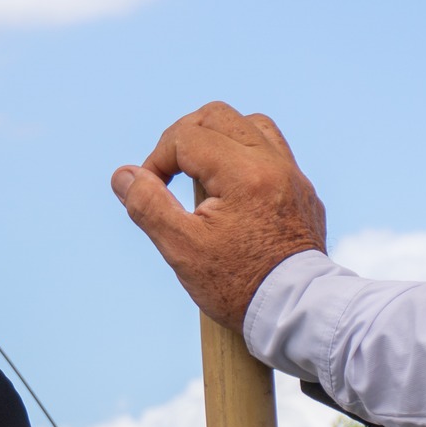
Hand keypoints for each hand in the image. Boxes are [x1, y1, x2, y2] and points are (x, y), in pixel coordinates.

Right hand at [110, 102, 326, 329]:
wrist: (295, 310)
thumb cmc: (237, 284)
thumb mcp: (181, 248)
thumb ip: (148, 204)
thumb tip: (124, 174)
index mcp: (244, 174)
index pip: (186, 137)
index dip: (156, 160)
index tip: (150, 192)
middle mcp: (274, 164)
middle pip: (218, 115)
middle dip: (182, 137)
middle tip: (168, 172)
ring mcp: (293, 176)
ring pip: (250, 125)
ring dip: (216, 140)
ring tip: (199, 175)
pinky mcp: (301, 192)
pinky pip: (270, 152)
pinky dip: (241, 158)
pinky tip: (229, 192)